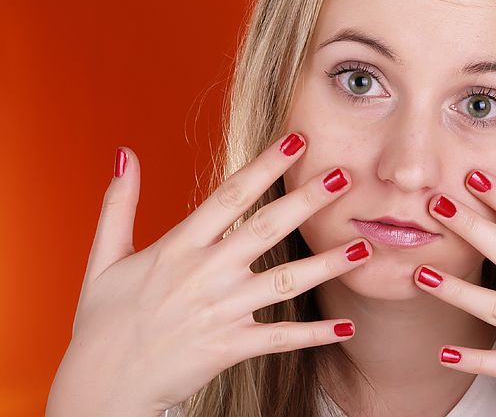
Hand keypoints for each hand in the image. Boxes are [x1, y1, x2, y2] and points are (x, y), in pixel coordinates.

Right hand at [47, 133, 371, 416]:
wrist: (100, 387)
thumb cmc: (101, 322)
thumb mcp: (103, 258)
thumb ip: (119, 204)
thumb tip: (127, 154)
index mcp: (178, 246)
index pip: (230, 195)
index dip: (266, 165)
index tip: (298, 139)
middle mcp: (205, 273)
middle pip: (266, 228)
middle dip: (308, 200)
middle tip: (345, 176)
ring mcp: (221, 310)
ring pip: (285, 282)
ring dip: (327, 265)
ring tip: (363, 247)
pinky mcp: (230, 347)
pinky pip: (280, 338)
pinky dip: (314, 334)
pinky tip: (347, 326)